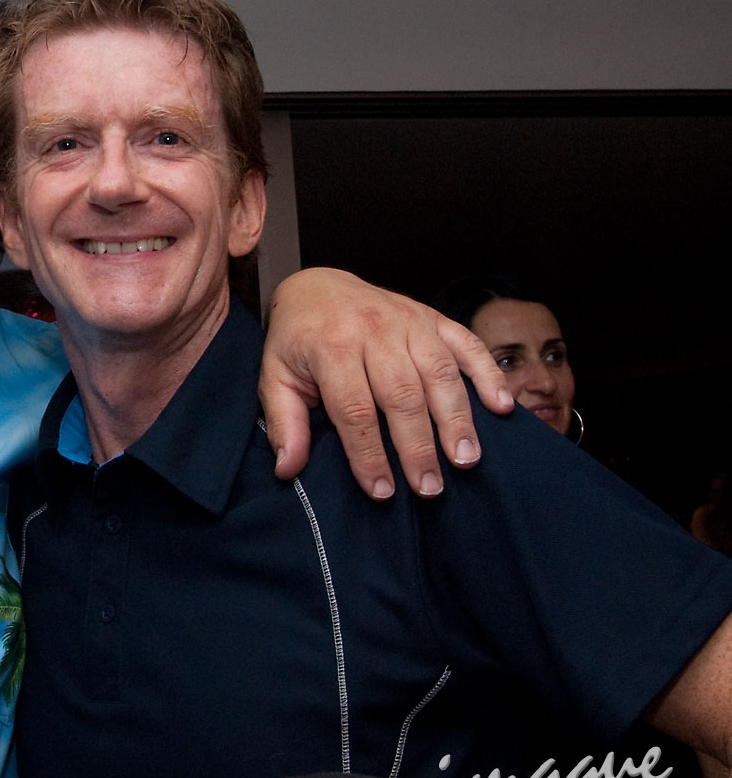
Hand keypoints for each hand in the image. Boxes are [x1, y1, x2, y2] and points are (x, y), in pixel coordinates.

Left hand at [258, 268, 513, 499]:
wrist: (317, 286)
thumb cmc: (297, 341)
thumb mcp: (276, 378)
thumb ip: (285, 423)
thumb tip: (289, 470)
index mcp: (332, 346)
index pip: (355, 410)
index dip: (369, 454)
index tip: (381, 491)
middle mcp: (375, 330)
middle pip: (403, 396)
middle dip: (418, 447)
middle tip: (429, 488)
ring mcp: (409, 321)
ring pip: (440, 373)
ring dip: (456, 419)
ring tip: (465, 460)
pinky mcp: (433, 317)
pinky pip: (467, 344)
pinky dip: (487, 374)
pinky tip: (501, 407)